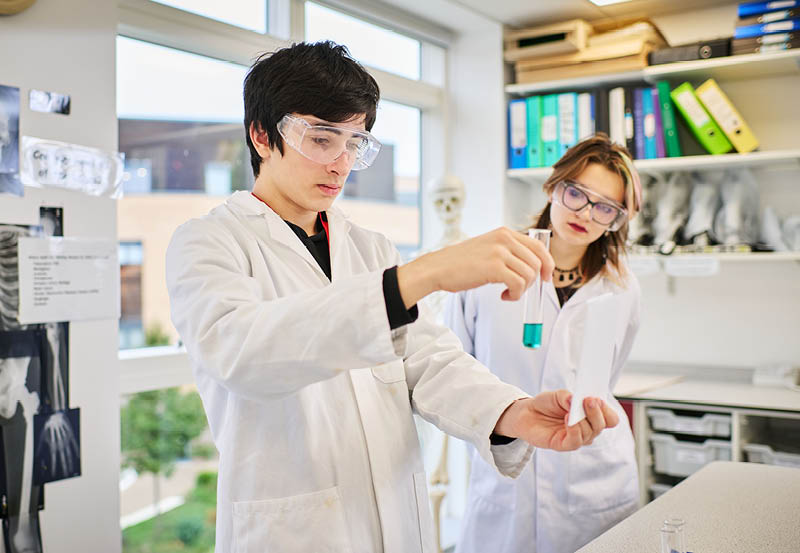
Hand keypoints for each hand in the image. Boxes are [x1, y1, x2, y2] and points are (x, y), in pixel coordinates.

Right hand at [397, 227, 553, 308]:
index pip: (538, 246)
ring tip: (508, 293)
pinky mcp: (494, 267)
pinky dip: (515, 294)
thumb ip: (507, 251)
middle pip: (537, 262)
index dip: (547, 264)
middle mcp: (504, 239)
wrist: (438, 268)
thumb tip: (532, 267)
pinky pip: (518, 284)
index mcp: (504, 233)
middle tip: (519, 290)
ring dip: (522, 289)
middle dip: (533, 281)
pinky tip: (504, 296)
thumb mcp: (487, 248)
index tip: (545, 278)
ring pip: (529, 274)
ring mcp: (499, 252)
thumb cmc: (460, 263)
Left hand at [493, 390, 619, 450]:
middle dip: (596, 412)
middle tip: (587, 400)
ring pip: (590, 433)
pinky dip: (574, 430)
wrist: (527, 413)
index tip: (597, 399)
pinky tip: (567, 420)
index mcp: (591, 416)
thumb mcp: (557, 395)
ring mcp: (577, 438)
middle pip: (602, 425)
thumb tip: (574, 401)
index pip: (610, 419)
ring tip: (570, 410)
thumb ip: (568, 397)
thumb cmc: (546, 404)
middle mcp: (588, 428)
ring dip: (582, 419)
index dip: (607, 410)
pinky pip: (576, 441)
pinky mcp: (564, 445)